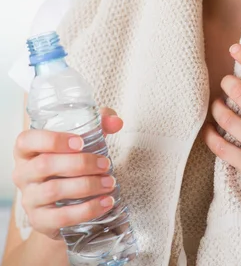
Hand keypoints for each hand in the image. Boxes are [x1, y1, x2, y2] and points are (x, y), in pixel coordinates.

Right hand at [12, 106, 122, 240]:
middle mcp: (22, 174)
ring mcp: (29, 199)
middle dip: (80, 163)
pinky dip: (86, 210)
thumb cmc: (69, 160)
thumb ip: (99, 124)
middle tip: (106, 163)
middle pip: (45, 165)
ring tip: (110, 183)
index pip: (27, 140)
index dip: (52, 140)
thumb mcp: (81, 138)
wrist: (63, 200)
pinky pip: (61, 217)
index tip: (80, 142)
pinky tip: (105, 202)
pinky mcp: (39, 220)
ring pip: (53, 190)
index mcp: (26, 150)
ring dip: (86, 185)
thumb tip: (116, 122)